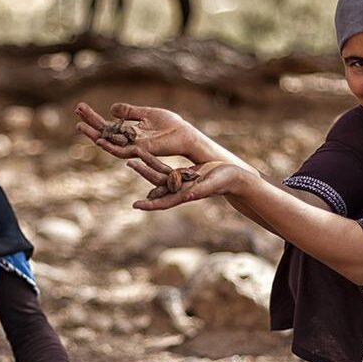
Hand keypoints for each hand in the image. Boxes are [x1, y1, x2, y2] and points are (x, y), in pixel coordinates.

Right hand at [74, 102, 214, 163]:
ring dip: (94, 135)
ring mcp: (133, 148)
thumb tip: (111, 109)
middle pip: (104, 133)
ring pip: (109, 143)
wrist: (185, 134)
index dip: (94, 117)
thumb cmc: (170, 125)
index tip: (80, 107)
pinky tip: (99, 139)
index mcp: (129, 132)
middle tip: (76, 111)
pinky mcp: (141, 151)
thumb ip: (129, 112)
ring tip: (80, 125)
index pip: (107, 125)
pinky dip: (110, 145)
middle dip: (90, 123)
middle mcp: (128, 141)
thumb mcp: (146, 114)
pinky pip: (122, 150)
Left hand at [126, 159, 248, 209]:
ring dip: (145, 167)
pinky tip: (144, 156)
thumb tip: (188, 196)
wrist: (233, 177)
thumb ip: (200, 191)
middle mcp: (179, 190)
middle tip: (129, 164)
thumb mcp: (212, 185)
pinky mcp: (183, 173)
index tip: (135, 205)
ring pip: (158, 174)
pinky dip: (154, 162)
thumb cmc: (225, 182)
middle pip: (157, 184)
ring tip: (132, 159)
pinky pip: (165, 168)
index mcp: (185, 196)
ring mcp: (180, 182)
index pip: (164, 202)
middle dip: (143, 175)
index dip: (150, 204)